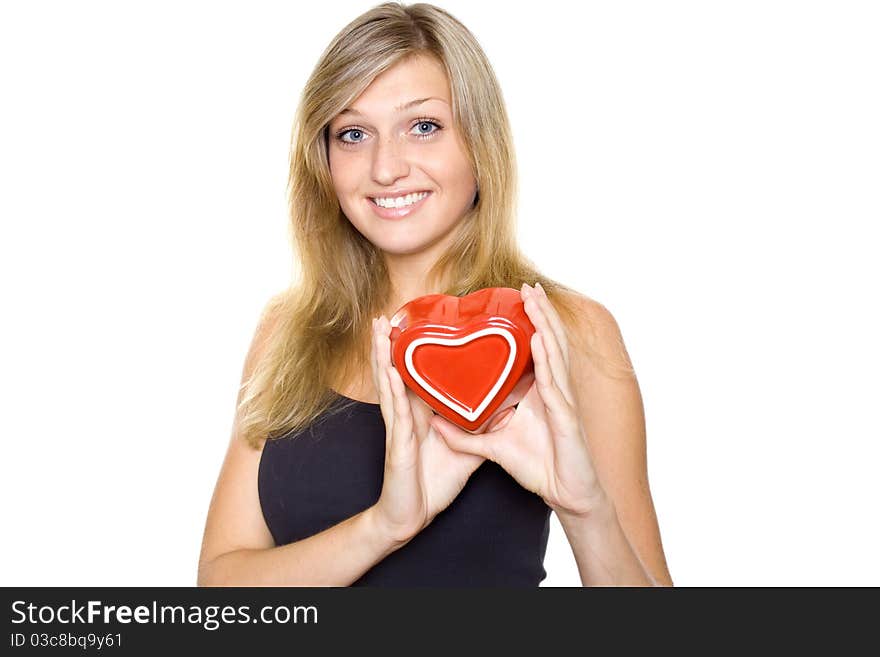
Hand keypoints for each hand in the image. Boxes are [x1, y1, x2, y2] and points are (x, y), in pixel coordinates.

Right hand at [369, 315, 485, 543]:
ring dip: (382, 355)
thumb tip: (504, 411)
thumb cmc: (432, 483)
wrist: (412, 516)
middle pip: (394, 372)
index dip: (410, 351)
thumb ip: (480, 430)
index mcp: (418, 415)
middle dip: (389, 344)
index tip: (411, 324)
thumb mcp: (465, 452)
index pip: (414, 376)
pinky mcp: (398, 444)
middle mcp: (404, 416)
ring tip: (380, 328)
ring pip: (387, 384)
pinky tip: (389, 369)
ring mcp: (398, 428)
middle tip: (385, 315)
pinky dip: (391, 389)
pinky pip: (395, 412)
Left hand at [430, 283, 608, 518]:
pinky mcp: (566, 419)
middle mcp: (555, 391)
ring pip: (554, 354)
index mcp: (541, 393)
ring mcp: (563, 402)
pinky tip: (538, 341)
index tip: (519, 297)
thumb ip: (467, 436)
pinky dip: (546, 360)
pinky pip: (554, 385)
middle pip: (549, 342)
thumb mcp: (494, 448)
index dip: (532, 322)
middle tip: (526, 285)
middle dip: (540, 312)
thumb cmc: (541, 469)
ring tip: (533, 298)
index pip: (538, 349)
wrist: (567, 496)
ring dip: (544, 324)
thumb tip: (435, 423)